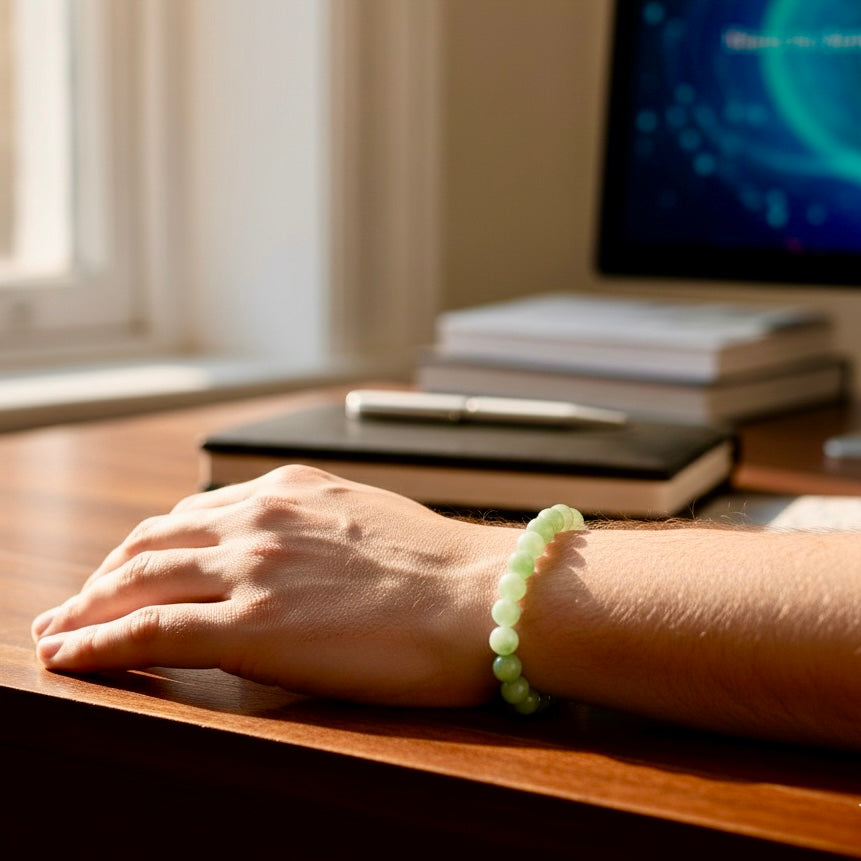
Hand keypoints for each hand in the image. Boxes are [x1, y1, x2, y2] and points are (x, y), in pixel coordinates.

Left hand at [32, 466, 517, 705]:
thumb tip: (300, 556)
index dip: (147, 545)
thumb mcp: (369, 522)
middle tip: (77, 602)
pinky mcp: (251, 627)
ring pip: (135, 581)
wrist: (481, 595)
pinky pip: (147, 633)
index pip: (191, 514)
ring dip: (87, 607)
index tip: (125, 567)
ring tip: (60, 630)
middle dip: (104, 574)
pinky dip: (96, 643)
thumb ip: (319, 529)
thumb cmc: (444, 568)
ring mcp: (250, 568)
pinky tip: (69, 655)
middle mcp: (259, 518)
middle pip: (149, 542)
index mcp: (289, 490)